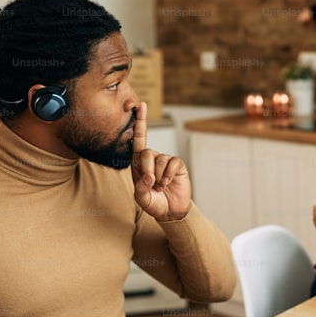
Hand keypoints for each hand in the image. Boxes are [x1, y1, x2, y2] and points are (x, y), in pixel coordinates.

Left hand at [131, 102, 190, 219]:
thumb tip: (149, 176)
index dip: (140, 123)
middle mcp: (152, 158)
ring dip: (159, 177)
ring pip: (159, 160)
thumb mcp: (141, 198)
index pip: (138, 140)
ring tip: (161, 187)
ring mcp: (165, 161)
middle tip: (151, 184)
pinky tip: (168, 183)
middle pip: (146, 153)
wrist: (171, 211)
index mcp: (139, 163)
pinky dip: (168, 175)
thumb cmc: (154, 203)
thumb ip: (140, 188)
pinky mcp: (177, 164)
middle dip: (147, 170)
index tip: (140, 106)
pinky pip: (172, 163)